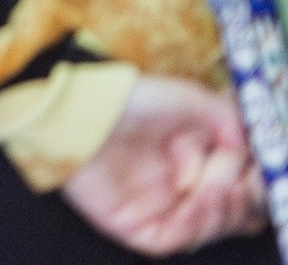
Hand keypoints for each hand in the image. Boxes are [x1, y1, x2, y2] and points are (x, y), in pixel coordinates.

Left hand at [64, 76, 267, 255]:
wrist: (80, 111)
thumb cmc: (128, 100)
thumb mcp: (187, 99)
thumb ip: (225, 118)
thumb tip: (251, 142)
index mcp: (198, 161)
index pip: (242, 187)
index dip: (256, 183)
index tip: (260, 169)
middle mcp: (182, 188)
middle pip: (233, 214)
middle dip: (247, 201)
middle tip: (243, 182)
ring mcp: (160, 208)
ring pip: (210, 229)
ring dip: (225, 212)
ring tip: (222, 188)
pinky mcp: (136, 226)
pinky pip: (175, 240)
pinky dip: (195, 226)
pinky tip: (199, 201)